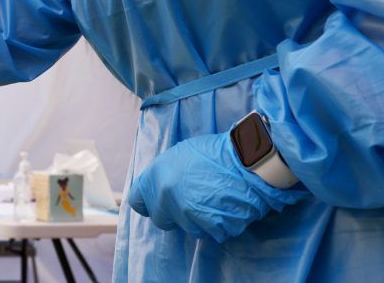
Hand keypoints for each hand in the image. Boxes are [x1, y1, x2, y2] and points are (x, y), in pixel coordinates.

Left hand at [127, 132, 306, 242]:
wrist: (246, 159)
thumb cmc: (213, 151)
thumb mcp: (178, 155)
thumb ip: (164, 175)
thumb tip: (161, 186)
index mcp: (154, 177)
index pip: (137, 202)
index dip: (148, 203)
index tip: (158, 202)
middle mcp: (165, 198)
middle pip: (161, 220)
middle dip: (173, 214)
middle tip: (191, 202)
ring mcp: (186, 215)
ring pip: (187, 227)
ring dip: (198, 220)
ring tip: (213, 201)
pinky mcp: (209, 228)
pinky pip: (212, 233)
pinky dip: (219, 225)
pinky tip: (227, 208)